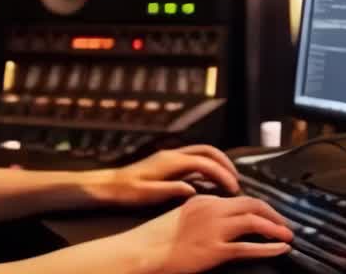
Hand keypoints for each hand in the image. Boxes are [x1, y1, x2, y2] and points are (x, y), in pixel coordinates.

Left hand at [95, 145, 240, 206]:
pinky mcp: (167, 162)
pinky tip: (209, 181)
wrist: (109, 185)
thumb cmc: (126, 192)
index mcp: (171, 162)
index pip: (205, 163)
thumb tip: (192, 189)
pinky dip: (207, 166)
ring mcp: (170, 157)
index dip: (222, 174)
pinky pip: (194, 159)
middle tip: (236, 181)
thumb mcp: (148, 195)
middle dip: (225, 163)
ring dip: (218, 163)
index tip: (233, 189)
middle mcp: (173, 155)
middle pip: (208, 151)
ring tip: (228, 180)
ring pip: (202, 152)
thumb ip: (171, 190)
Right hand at [119, 195, 292, 273]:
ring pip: (255, 222)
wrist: (143, 250)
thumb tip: (219, 217)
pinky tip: (281, 249)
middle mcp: (213, 210)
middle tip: (285, 224)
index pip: (241, 198)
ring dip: (275, 228)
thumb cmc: (157, 238)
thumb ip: (201, 213)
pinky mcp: (215, 250)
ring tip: (287, 236)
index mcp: (205, 201)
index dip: (260, 207)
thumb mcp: (181, 216)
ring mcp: (215, 230)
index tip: (270, 215)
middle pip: (253, 205)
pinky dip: (269, 247)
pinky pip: (250, 248)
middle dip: (273, 214)